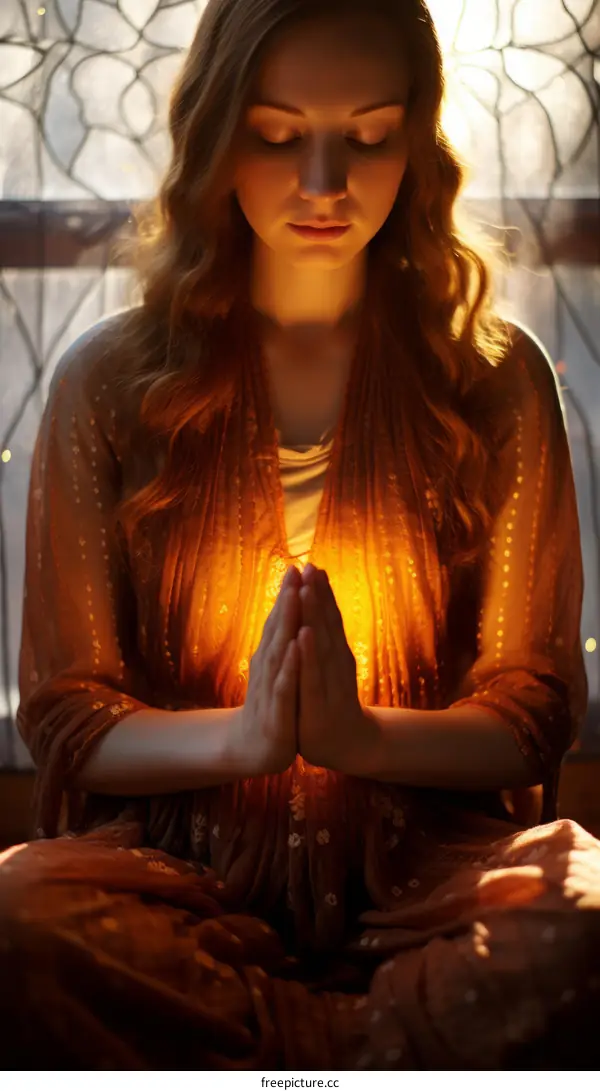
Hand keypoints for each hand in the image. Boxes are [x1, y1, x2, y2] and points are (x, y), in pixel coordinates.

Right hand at [232, 565, 300, 776]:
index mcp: (270, 657)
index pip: (278, 621)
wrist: (253, 748)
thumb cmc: (269, 705)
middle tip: (294, 571)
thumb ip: (277, 641)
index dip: (286, 594)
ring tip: (294, 598)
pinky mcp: (278, 712)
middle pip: (277, 629)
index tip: (296, 566)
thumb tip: (281, 610)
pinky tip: (296, 649)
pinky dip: (291, 667)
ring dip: (286, 624)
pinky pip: (285, 687)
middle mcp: (267, 667)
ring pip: (279, 652)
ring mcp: (271, 689)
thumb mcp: (274, 670)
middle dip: (287, 600)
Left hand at [297, 564, 377, 773]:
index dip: (321, 592)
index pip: (329, 618)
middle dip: (318, 595)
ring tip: (306, 591)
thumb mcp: (328, 669)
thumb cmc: (333, 701)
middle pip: (326, 625)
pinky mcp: (319, 704)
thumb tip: (319, 605)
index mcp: (335, 654)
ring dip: (314, 616)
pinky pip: (312, 676)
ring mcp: (331, 684)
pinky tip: (303, 635)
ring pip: (322, 645)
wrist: (349, 745)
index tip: (311, 564)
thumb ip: (325, 639)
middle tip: (311, 566)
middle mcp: (337, 664)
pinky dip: (308, 654)